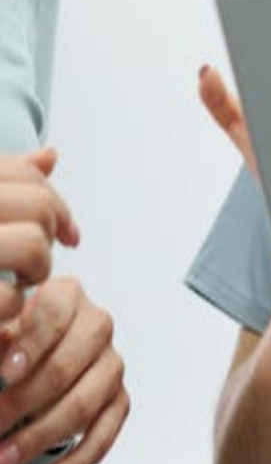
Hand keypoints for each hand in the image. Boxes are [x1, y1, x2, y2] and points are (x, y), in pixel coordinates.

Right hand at [0, 148, 79, 321]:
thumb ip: (8, 181)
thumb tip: (50, 156)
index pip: (24, 173)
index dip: (56, 204)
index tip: (68, 234)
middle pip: (36, 205)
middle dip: (46, 235)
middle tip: (32, 262)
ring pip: (31, 244)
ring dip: (35, 270)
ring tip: (18, 282)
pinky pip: (8, 297)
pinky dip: (11, 308)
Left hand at [0, 275, 128, 463]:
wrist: (37, 354)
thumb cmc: (16, 341)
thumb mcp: (1, 330)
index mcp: (67, 296)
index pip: (55, 313)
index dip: (30, 345)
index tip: (6, 373)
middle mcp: (96, 326)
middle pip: (66, 366)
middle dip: (21, 404)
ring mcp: (111, 364)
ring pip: (83, 406)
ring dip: (38, 439)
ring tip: (3, 459)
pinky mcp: (118, 400)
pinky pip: (103, 437)